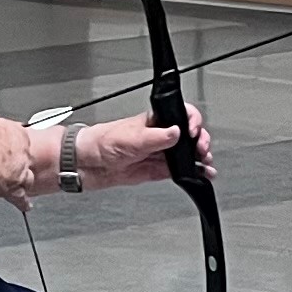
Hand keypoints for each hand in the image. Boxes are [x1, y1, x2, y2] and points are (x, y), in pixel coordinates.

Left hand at [35, 111, 212, 191]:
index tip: (193, 133)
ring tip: (206, 165)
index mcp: (153, 121)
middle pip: (188, 136)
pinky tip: (199, 175)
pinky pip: (177, 170)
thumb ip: (156, 137)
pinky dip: (190, 173)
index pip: (181, 115)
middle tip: (202, 151)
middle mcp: (157, 136)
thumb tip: (176, 133)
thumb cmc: (100, 142)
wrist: (84, 163)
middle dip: (200, 142)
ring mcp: (157, 153)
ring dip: (198, 159)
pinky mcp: (154, 170)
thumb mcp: (130, 138)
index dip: (192, 122)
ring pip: (185, 154)